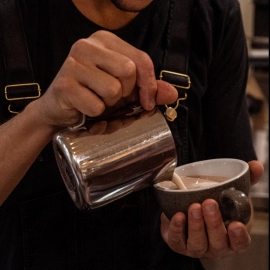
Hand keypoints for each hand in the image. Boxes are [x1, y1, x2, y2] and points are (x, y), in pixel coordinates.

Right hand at [36, 30, 177, 127]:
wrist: (58, 110)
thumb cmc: (92, 96)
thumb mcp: (123, 89)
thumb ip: (148, 89)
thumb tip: (172, 94)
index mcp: (105, 41)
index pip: (141, 59)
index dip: (149, 84)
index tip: (147, 101)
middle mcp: (87, 46)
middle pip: (128, 71)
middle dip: (126, 93)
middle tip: (114, 98)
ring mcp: (73, 64)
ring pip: (114, 89)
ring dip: (110, 104)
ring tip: (98, 101)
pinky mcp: (64, 85)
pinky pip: (97, 106)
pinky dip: (96, 114)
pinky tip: (85, 108)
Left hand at [160, 160, 263, 259]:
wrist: (188, 206)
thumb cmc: (216, 204)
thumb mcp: (231, 192)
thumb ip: (245, 180)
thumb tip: (256, 166)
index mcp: (231, 236)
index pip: (240, 243)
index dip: (239, 237)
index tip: (236, 224)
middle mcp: (215, 245)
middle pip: (217, 242)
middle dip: (213, 224)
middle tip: (209, 203)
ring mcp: (196, 246)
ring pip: (197, 243)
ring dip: (196, 226)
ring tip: (194, 207)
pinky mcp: (178, 242)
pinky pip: (177, 240)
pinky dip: (177, 229)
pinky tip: (178, 216)